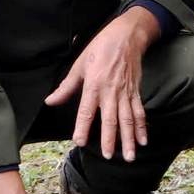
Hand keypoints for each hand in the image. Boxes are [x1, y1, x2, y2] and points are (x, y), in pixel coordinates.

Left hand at [45, 7, 155, 163]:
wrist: (126, 37)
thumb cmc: (100, 48)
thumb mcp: (79, 65)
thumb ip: (66, 86)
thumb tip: (51, 101)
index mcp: (94, 85)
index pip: (87, 110)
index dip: (83, 127)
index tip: (79, 141)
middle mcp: (111, 92)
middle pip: (110, 120)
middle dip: (109, 140)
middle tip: (108, 156)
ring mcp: (125, 93)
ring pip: (127, 120)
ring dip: (128, 139)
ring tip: (128, 156)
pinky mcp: (135, 92)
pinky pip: (139, 113)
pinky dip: (141, 128)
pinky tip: (142, 141)